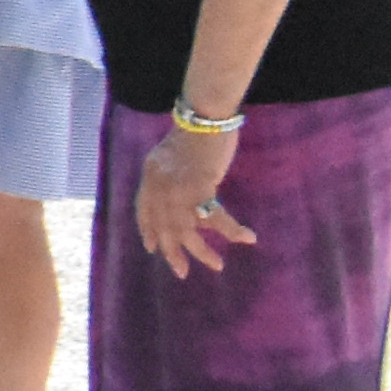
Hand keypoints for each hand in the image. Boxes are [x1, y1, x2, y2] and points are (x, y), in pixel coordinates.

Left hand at [134, 116, 258, 277]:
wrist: (203, 118)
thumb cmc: (192, 135)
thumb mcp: (168, 158)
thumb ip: (166, 179)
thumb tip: (174, 199)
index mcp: (150, 178)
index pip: (144, 212)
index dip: (149, 232)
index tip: (152, 249)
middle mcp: (158, 188)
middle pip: (164, 228)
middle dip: (173, 252)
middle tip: (183, 272)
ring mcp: (177, 190)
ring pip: (187, 231)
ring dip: (202, 252)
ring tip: (216, 266)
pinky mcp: (200, 188)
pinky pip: (217, 218)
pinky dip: (232, 230)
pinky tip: (246, 238)